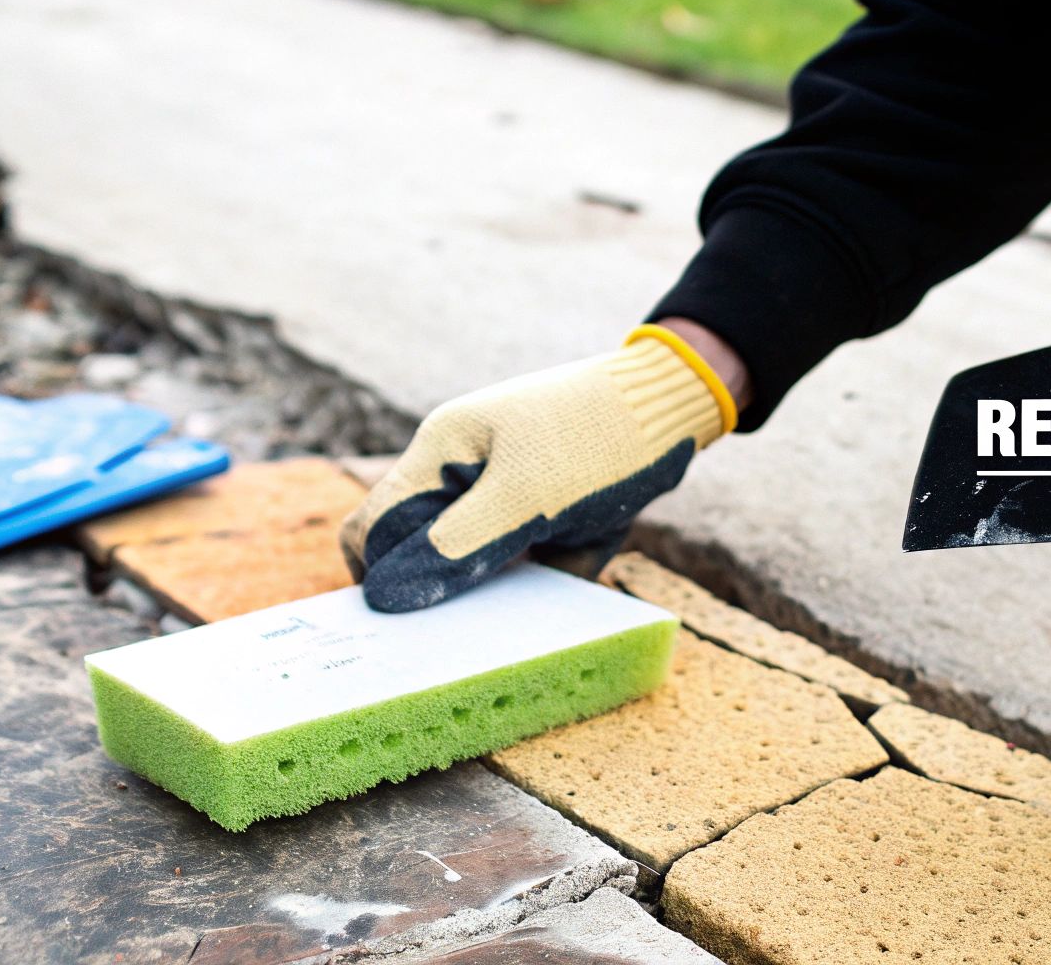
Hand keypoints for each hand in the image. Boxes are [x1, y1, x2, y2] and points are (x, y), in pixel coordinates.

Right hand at [341, 321, 743, 610]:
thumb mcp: (526, 495)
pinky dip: (539, 597)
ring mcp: (507, 504)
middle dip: (438, 596)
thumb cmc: (597, 436)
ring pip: (475, 574)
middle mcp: (465, 478)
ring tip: (517, 627)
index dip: (379, 576)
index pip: (374, 525)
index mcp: (441, 454)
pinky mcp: (548, 528)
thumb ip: (457, 547)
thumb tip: (385, 598)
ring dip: (492, 603)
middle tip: (462, 641)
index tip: (410, 623)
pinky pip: (527, 578)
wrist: (676, 408)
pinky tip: (559, 611)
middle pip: (420, 554)